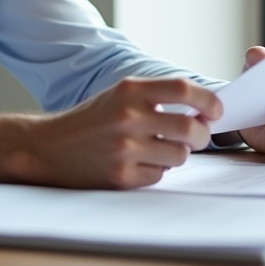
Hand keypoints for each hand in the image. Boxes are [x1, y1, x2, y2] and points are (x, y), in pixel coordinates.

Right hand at [0, 77, 220, 188]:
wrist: (49, 147)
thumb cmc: (92, 119)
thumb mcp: (120, 95)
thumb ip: (157, 97)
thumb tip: (202, 110)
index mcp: (129, 90)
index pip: (183, 90)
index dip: (207, 100)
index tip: (216, 110)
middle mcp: (127, 117)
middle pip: (190, 127)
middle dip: (201, 134)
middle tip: (197, 135)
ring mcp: (124, 148)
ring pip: (179, 155)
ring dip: (177, 154)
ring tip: (158, 148)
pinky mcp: (121, 175)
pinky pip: (160, 175)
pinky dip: (155, 170)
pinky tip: (137, 162)